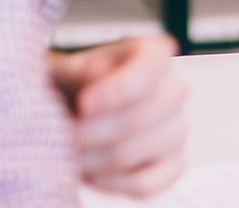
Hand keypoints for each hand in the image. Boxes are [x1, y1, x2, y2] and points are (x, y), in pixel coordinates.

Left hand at [49, 34, 189, 196]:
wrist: (71, 114)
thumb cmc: (71, 88)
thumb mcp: (66, 71)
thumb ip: (77, 72)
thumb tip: (93, 73)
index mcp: (153, 55)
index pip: (149, 71)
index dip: (117, 91)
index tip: (84, 105)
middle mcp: (174, 90)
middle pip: (136, 120)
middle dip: (89, 133)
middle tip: (61, 135)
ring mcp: (178, 130)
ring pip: (132, 154)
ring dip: (90, 160)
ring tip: (68, 153)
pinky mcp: (173, 166)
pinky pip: (144, 184)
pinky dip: (108, 183)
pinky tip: (91, 172)